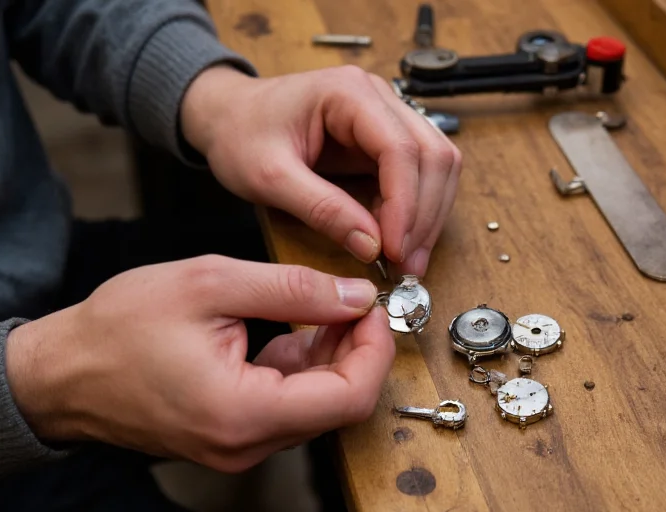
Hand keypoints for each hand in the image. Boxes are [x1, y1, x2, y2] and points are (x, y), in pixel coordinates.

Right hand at [5, 256, 393, 471]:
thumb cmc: (120, 328)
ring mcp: (241, 447)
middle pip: (339, 404)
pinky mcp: (234, 437)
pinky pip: (289, 405)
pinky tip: (294, 330)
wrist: (64, 373)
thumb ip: (293, 289)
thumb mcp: (211, 285)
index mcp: (244, 413)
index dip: (375, 350)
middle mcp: (248, 444)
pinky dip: (303, 367)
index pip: (349, 398)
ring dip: (332, 356)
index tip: (373, 308)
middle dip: (358, 349)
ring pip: (317, 405)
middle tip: (353, 300)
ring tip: (322, 307)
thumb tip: (356, 295)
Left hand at [181, 65, 461, 274]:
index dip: (407, 204)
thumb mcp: (269, 176)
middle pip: (433, 155)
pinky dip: (417, 211)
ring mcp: (386, 117)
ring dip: (429, 216)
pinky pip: (420, 175)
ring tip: (408, 259)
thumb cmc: (241, 134)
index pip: (401, 149)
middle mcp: (378, 98)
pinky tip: (398, 240)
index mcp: (349, 93)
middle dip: (425, 215)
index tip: (395, 249)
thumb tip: (371, 245)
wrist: (228, 116)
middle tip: (408, 264)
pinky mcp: (384, 140)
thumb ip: (321, 209)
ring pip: (437, 165)